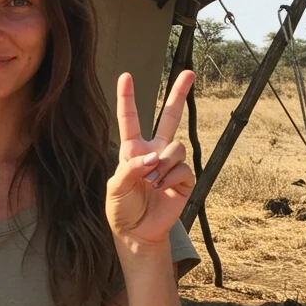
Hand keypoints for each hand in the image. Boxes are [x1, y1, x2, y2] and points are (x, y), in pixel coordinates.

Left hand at [106, 70, 195, 246]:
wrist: (136, 232)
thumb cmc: (121, 208)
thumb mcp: (115, 187)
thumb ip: (131, 168)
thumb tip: (154, 157)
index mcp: (132, 149)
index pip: (129, 120)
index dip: (127, 99)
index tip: (126, 76)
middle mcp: (154, 151)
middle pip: (169, 117)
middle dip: (179, 94)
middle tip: (189, 72)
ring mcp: (170, 164)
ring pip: (176, 146)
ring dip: (162, 164)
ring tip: (151, 181)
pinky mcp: (184, 179)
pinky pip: (182, 168)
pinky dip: (170, 177)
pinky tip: (162, 188)